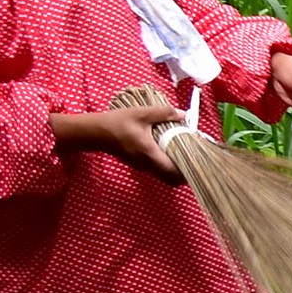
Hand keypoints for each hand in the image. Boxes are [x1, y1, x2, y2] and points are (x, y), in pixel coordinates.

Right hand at [53, 94, 186, 181]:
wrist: (93, 132)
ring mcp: (141, 166)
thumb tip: (184, 115)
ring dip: (175, 169)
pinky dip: (165, 164)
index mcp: (150, 154)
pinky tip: (168, 150)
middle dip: (184, 172)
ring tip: (183, 153)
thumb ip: (164, 113)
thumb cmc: (117, 122)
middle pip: (171, 179)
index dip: (188, 172)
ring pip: (164, 175)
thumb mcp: (141, 113)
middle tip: (193, 158)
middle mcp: (147, 165)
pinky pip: (156, 169)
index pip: (174, 174)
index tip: (198, 162)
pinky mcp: (137, 164)